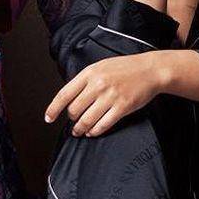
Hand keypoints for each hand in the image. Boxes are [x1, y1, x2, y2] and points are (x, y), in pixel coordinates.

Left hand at [44, 53, 165, 136]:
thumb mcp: (101, 67)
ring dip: (80, 129)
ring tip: (80, 131)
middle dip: (72, 119)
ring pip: (87, 120)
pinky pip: (103, 124)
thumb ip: (85, 80)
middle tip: (74, 122)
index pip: (64, 94)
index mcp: (89, 73)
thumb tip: (70, 98)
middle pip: (74, 110)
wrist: (150, 70)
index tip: (48, 118)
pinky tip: (93, 132)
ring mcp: (110, 96)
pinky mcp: (122, 107)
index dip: (53, 109)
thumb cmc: (125, 68)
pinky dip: (95, 131)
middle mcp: (98, 85)